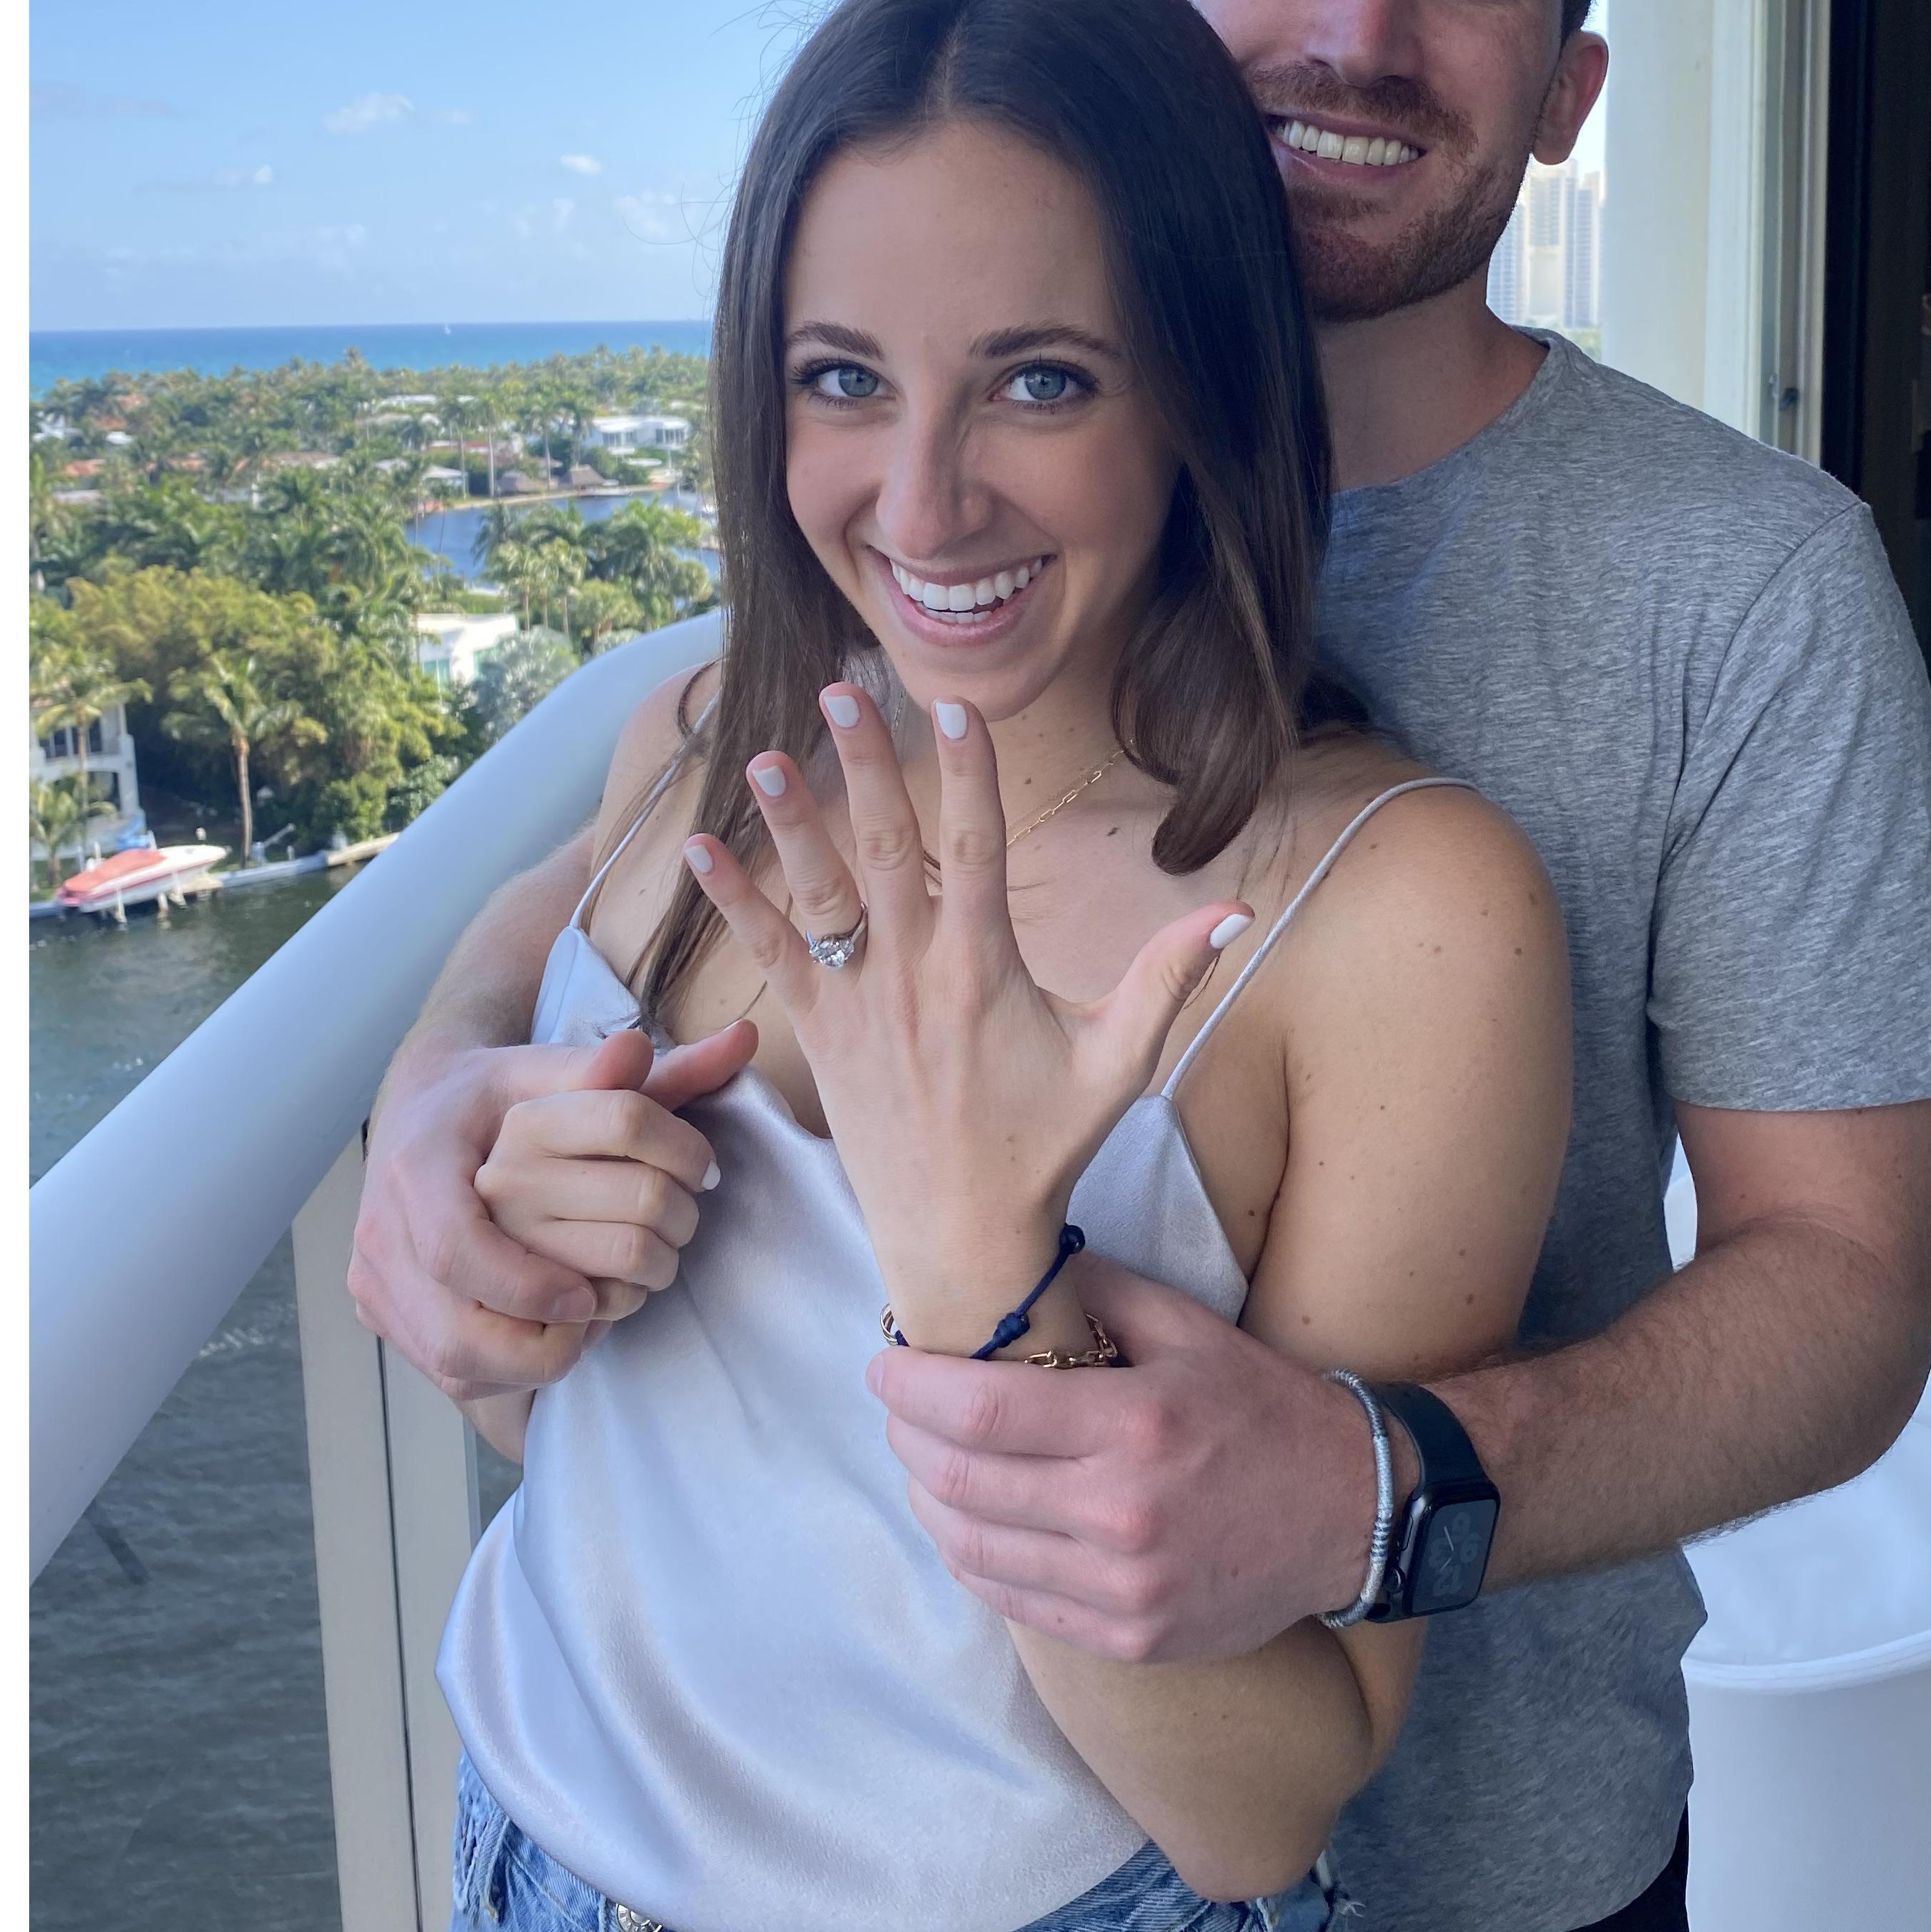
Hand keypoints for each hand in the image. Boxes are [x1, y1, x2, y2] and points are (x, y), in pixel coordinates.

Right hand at [350, 1018, 758, 1402]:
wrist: (421, 1110)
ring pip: (457, 1362)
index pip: (462, 1247)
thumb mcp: (553, 1070)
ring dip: (538, 1358)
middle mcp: (384, 1228)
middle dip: (555, 1329)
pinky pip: (454, 1373)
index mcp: (419, 1164)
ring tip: (595, 1322)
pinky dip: (514, 1367)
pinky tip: (560, 1334)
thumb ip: (638, 1074)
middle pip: (463, 1323)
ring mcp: (377, 1282)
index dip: (533, 1282)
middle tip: (627, 1292)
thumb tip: (738, 1042)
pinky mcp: (385, 1316)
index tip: (604, 1284)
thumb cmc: (499, 1093)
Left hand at [675, 684, 1246, 1351]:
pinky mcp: (816, 1035)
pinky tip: (695, 850)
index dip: (968, 774)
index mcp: (985, 969)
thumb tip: (1235, 912)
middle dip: (866, 765)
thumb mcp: (1119, 1063)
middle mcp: (913, 975)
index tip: (955, 707)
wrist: (961, 1238)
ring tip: (765, 754)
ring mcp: (857, 1004)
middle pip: (887, 849)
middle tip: (842, 692)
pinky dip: (732, 904)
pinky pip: (768, 957)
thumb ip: (1167, 978)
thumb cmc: (1043, 1145)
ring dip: (790, 822)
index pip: (978, 848)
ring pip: (820, 894)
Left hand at [868, 1256, 1384, 1661]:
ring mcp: (1123, 1589)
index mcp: (1136, 1424)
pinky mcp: (1127, 1638)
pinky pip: (1013, 1601)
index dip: (911, 1388)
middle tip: (896, 1408)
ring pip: (974, 1550)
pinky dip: (971, 1556)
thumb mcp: (1188, 1327)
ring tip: (922, 1460)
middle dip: (905, 1440)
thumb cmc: (1262, 1408)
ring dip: (928, 1499)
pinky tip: (967, 1520)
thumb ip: (1095, 1293)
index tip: (885, 1365)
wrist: (1348, 1514)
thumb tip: (1007, 1273)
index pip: (980, 1411)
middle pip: (962, 1483)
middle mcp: (1122, 1514)